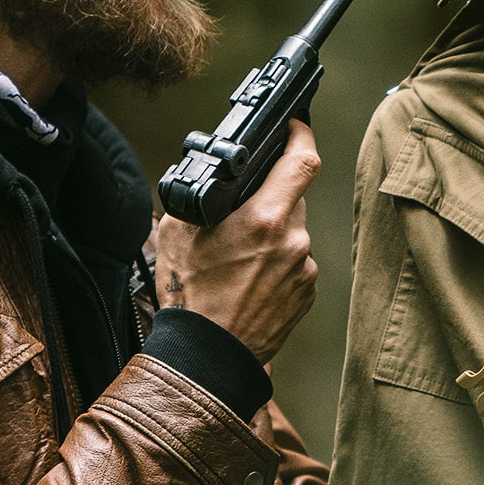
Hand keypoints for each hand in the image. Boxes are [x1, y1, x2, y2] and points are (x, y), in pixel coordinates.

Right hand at [151, 120, 319, 362]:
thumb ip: (200, 200)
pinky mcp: (307, 295)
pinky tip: (249, 281)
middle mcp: (295, 242)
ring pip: (293, 233)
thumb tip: (210, 184)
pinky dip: (277, 264)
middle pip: (293, 198)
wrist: (206, 357)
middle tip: (242, 215)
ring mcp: (305, 271)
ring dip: (272, 236)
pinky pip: (295, 264)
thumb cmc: (191, 300)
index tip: (296, 127)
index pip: (303, 161)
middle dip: (271, 197)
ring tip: (238, 260)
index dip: (302, 136)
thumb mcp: (176, 234)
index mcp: (265, 220)